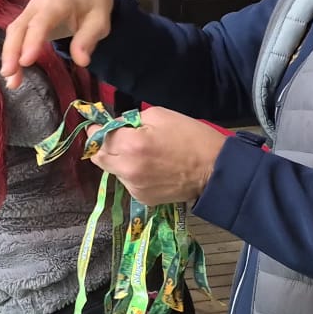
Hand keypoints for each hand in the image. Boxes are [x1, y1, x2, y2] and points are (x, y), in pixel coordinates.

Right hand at [0, 0, 114, 87]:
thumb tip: (81, 62)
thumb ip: (88, 41)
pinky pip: (15, 37)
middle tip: (9, 74)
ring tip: (11, 80)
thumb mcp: (99, 24)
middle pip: (19, 27)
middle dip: (12, 51)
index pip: (40, 22)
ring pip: (13, 33)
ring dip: (9, 56)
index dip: (31, 41)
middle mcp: (38, 5)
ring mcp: (29, 12)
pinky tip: (14, 73)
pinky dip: (12, 55)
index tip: (25, 62)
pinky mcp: (26, 21)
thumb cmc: (93, 10)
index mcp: (58, 2)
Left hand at [88, 105, 223, 204]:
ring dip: (119, 160)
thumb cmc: (190, 137)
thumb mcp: (159, 115)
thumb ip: (130, 120)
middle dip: (103, 146)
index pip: (97, 137)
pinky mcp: (143, 198)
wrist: (215, 171)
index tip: (101, 126)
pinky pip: (127, 182)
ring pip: (112, 170)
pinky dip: (132, 174)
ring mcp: (134, 187)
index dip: (97, 129)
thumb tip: (114, 126)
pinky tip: (150, 168)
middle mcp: (127, 169)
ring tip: (142, 154)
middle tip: (118, 139)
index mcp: (130, 145)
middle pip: (98, 157)